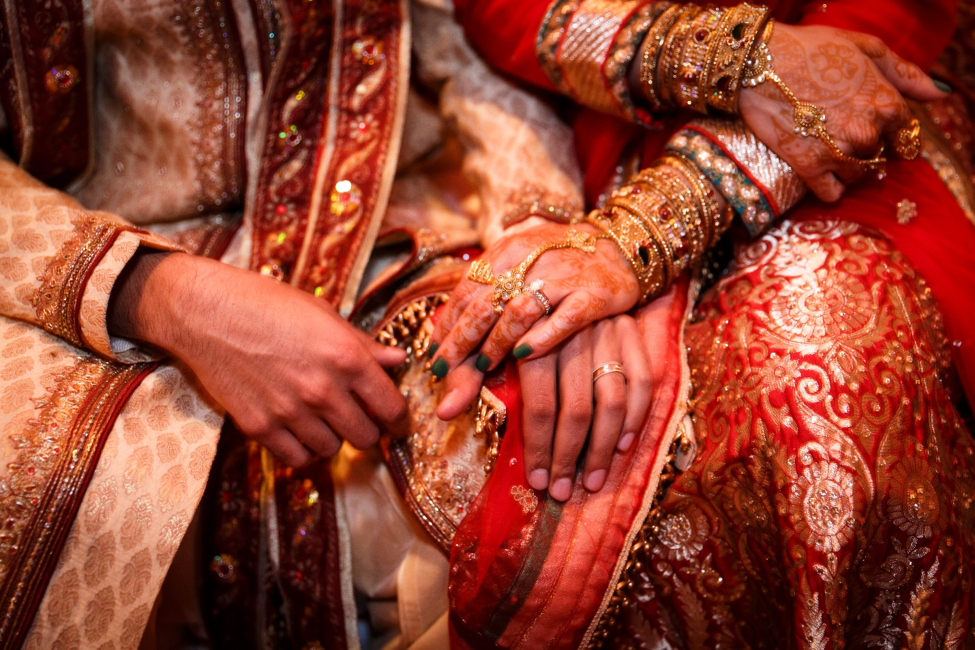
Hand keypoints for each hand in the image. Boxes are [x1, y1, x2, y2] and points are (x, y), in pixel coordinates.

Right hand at [109, 251, 407, 466]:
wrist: (205, 311)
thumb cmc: (267, 304)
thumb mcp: (324, 315)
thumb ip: (364, 344)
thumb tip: (398, 361)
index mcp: (347, 357)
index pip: (391, 408)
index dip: (398, 418)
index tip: (395, 420)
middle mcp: (322, 389)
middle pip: (366, 437)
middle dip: (368, 429)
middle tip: (358, 417)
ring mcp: (290, 411)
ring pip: (334, 450)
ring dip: (334, 437)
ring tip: (323, 418)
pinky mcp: (259, 426)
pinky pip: (298, 458)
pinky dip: (303, 449)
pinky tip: (299, 430)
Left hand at [429, 222, 639, 387]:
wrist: (620, 245)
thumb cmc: (560, 262)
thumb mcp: (520, 266)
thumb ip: (488, 294)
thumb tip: (445, 333)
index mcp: (506, 253)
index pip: (466, 291)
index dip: (446, 325)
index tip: (434, 355)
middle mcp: (530, 261)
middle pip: (484, 304)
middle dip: (459, 341)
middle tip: (443, 371)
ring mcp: (562, 278)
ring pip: (518, 312)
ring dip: (495, 342)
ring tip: (480, 367)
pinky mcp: (592, 295)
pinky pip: (562, 320)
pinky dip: (540, 339)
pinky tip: (522, 356)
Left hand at [439, 315, 650, 500]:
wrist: (563, 257)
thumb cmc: (513, 306)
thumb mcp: (486, 333)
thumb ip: (466, 374)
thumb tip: (442, 413)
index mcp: (533, 334)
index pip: (538, 403)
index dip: (537, 447)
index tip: (535, 482)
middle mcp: (572, 333)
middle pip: (575, 408)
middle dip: (567, 457)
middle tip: (561, 492)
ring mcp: (606, 331)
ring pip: (610, 399)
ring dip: (602, 447)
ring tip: (590, 481)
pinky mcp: (630, 330)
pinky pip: (641, 379)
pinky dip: (634, 416)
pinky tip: (622, 447)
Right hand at [739, 24, 946, 201]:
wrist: (759, 65)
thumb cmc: (812, 49)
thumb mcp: (866, 48)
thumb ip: (906, 74)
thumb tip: (938, 95)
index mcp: (888, 105)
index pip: (905, 135)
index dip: (887, 131)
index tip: (868, 123)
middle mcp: (868, 133)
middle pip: (879, 156)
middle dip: (864, 146)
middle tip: (838, 128)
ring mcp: (839, 154)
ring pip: (857, 176)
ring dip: (846, 166)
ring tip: (825, 144)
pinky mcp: (810, 168)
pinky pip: (832, 193)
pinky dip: (827, 185)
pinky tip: (816, 166)